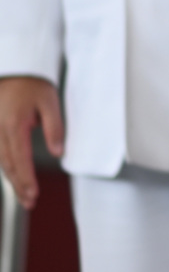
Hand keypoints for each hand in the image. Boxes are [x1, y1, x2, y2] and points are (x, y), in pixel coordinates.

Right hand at [0, 76, 61, 209]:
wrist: (15, 68)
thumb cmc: (33, 83)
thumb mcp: (50, 101)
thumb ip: (54, 127)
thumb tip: (59, 152)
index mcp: (14, 126)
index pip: (20, 160)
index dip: (26, 180)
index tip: (33, 195)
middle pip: (8, 166)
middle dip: (19, 186)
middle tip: (30, 203)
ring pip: (1, 162)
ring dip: (11, 179)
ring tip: (24, 195)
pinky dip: (5, 167)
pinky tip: (13, 176)